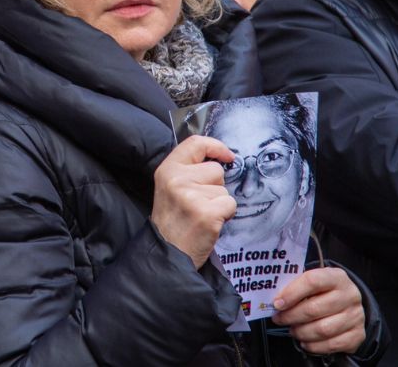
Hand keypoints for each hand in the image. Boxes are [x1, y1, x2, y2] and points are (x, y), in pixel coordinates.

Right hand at [150, 136, 235, 268]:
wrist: (167, 255)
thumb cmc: (173, 222)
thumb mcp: (170, 188)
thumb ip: (189, 171)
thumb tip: (220, 158)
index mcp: (167, 170)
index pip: (195, 143)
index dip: (215, 146)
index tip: (227, 156)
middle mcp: (177, 179)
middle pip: (216, 170)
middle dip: (215, 187)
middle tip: (198, 205)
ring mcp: (192, 196)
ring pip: (224, 190)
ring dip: (219, 204)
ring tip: (201, 216)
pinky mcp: (207, 213)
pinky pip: (230, 205)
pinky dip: (225, 216)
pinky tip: (209, 225)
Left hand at [272, 267, 365, 354]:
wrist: (349, 304)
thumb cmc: (324, 293)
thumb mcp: (313, 283)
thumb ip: (297, 288)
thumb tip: (277, 302)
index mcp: (336, 277)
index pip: (312, 281)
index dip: (291, 293)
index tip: (277, 304)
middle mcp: (350, 295)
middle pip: (314, 309)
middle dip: (291, 316)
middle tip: (279, 319)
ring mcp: (356, 316)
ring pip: (322, 329)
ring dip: (301, 332)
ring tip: (292, 330)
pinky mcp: (358, 335)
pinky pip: (332, 344)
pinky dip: (314, 346)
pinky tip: (305, 341)